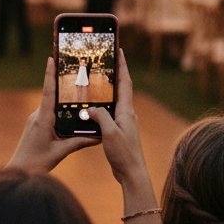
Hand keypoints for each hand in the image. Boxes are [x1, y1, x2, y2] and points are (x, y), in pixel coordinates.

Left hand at [8, 57, 100, 171]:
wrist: (19, 170)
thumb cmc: (37, 162)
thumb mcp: (61, 152)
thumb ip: (79, 142)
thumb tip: (98, 137)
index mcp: (43, 118)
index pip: (48, 92)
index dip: (50, 74)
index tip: (51, 58)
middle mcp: (38, 115)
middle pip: (51, 94)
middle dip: (61, 81)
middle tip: (73, 67)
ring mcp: (36, 119)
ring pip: (50, 103)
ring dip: (61, 95)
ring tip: (76, 85)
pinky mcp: (36, 124)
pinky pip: (49, 111)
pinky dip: (59, 107)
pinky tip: (70, 108)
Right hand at [92, 51, 151, 188]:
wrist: (132, 173)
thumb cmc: (124, 154)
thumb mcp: (109, 133)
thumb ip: (101, 117)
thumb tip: (91, 108)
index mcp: (127, 111)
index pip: (125, 82)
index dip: (122, 65)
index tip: (119, 50)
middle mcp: (127, 114)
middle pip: (121, 88)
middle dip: (114, 73)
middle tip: (105, 61)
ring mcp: (124, 122)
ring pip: (114, 101)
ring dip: (107, 90)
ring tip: (95, 80)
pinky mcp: (119, 131)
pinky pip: (110, 113)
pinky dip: (102, 106)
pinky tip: (92, 108)